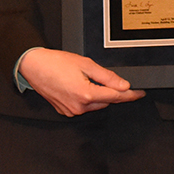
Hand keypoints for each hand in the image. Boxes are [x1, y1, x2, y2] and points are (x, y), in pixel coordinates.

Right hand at [19, 48, 145, 116]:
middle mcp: (79, 107)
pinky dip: (86, 98)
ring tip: (85, 78)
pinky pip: (83, 107)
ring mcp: (71, 111)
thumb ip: (107, 77)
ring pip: (95, 105)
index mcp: (86, 94)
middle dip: (111, 91)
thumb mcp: (86, 64)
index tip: (140, 93)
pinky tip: (78, 86)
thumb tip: (124, 86)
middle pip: (106, 101)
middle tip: (104, 77)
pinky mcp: (65, 111)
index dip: (130, 94)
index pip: (116, 96)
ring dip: (97, 95)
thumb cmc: (56, 63)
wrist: (34, 66)